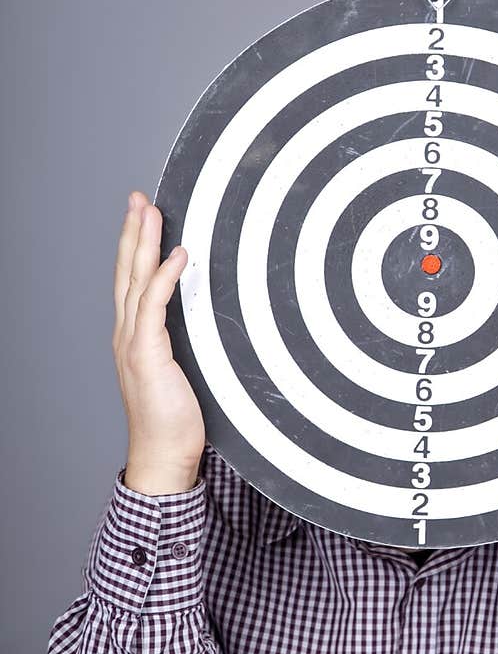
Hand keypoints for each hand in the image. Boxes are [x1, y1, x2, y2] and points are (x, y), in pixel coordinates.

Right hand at [113, 190, 204, 494]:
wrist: (164, 456)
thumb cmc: (177, 420)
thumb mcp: (187, 372)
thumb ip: (192, 343)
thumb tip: (214, 320)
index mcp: (136, 336)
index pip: (133, 280)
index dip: (136, 246)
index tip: (143, 215)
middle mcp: (128, 334)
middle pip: (127, 272)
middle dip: (132, 232)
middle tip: (137, 198)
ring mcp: (134, 344)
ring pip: (135, 281)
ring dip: (142, 243)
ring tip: (149, 211)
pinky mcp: (146, 355)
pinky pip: (153, 307)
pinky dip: (164, 278)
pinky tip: (176, 254)